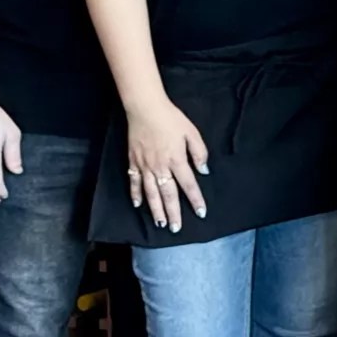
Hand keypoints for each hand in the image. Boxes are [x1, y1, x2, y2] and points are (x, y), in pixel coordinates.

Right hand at [123, 100, 211, 233]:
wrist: (145, 108)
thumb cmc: (171, 119)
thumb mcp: (192, 132)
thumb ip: (199, 153)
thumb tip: (203, 171)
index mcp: (177, 159)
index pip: (188, 185)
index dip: (195, 199)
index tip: (201, 212)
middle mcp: (160, 167)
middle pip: (168, 194)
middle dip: (173, 212)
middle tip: (176, 228)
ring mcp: (145, 166)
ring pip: (151, 193)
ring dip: (156, 209)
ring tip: (160, 223)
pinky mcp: (133, 162)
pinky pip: (134, 182)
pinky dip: (136, 194)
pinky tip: (138, 205)